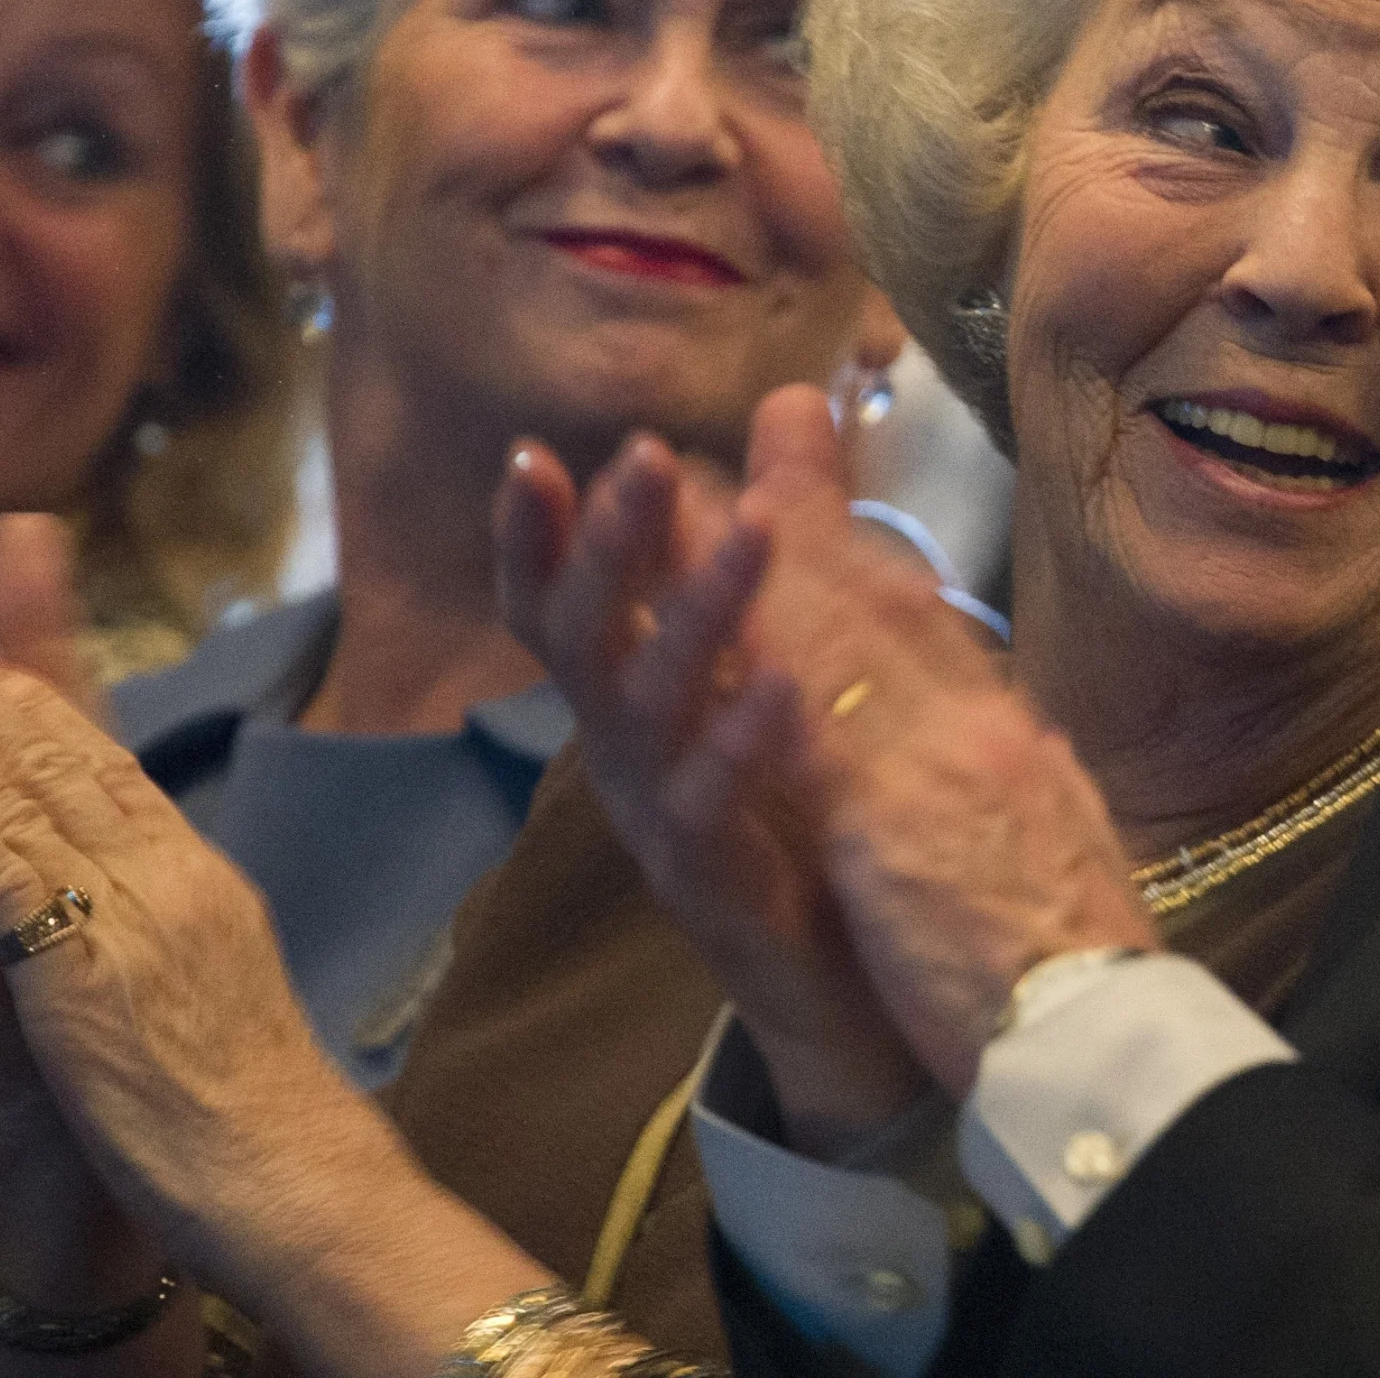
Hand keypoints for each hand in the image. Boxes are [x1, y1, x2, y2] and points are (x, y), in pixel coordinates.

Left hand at [0, 644, 395, 1300]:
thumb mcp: (225, 980)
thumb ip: (184, 921)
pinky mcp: (80, 973)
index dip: (44, 715)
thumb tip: (160, 886)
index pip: (115, 773)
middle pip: (68, 767)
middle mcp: (170, 881)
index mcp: (203, 881)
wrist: (279, 1163)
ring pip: (33, 804)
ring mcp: (129, 922)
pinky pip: (9, 882)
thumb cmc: (252, 1098)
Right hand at [496, 401, 931, 1154]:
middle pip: (589, 640)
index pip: (564, 605)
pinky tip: (783, 687)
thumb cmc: (807, 805)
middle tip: (647, 460)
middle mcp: (630, 753)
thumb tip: (789, 398)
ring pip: (651, 712)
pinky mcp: (712, 886)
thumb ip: (789, 524)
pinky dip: (747, 740)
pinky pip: (716, 806)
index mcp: (639, 696)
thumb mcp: (798, 643)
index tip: (530, 456)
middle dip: (610, 547)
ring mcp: (661, 821)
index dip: (537, 538)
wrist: (849, 982)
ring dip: (698, 615)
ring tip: (751, 534)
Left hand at [702, 385, 1155, 1098]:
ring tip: (681, 498)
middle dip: (802, 518)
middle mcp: (986, 734)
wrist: (1119, 1039)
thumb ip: (1009, 791)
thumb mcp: (1046, 854)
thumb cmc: (1081, 967)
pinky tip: (712, 626)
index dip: (853, 554)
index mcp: (1009, 748)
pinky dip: (775, 672)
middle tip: (732, 435)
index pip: (925, 631)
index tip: (795, 491)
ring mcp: (955, 770)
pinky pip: (829, 737)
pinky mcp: (914, 828)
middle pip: (885, 606)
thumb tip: (1001, 753)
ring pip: (847, 644)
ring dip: (764, 562)